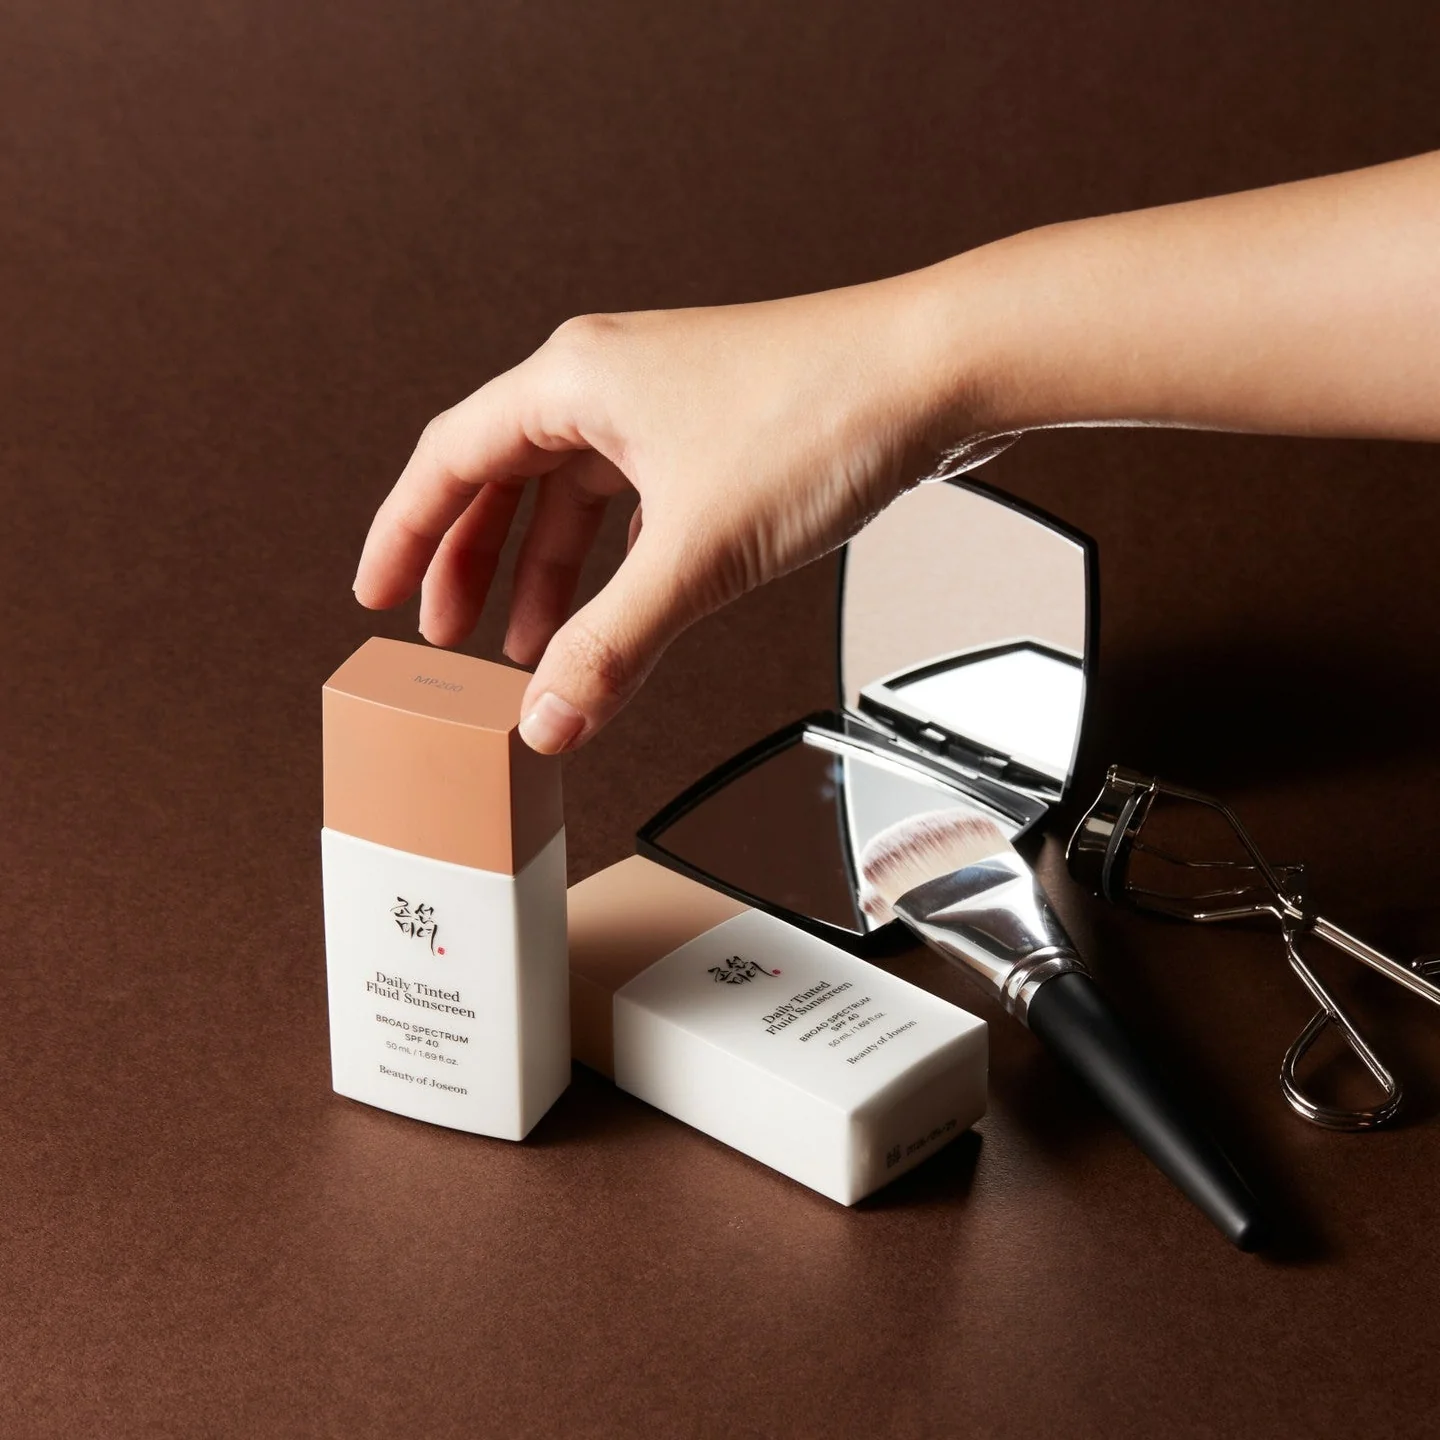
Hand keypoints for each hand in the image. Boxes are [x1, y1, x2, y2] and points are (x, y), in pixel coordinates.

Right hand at [352, 277, 989, 752]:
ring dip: (550, 573)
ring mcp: (667, 403)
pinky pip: (636, 502)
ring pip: (576, 495)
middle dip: (474, 566)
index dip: (405, 535)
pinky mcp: (718, 431)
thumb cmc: (821, 420)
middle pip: (505, 479)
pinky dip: (616, 561)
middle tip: (451, 641)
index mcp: (575, 381)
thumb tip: (547, 723)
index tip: (376, 596)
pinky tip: (621, 607)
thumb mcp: (697, 554)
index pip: (450, 460)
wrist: (936, 374)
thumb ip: (614, 645)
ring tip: (536, 650)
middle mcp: (611, 380)